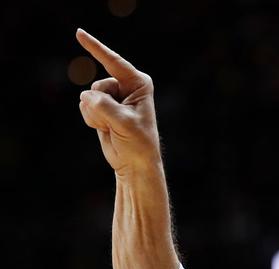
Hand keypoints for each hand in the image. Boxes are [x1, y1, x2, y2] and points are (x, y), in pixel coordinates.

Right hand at [77, 28, 160, 175]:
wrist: (134, 163)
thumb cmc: (138, 143)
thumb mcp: (124, 124)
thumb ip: (105, 107)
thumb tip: (86, 97)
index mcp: (138, 83)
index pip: (114, 62)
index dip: (95, 48)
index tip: (78, 33)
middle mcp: (125, 86)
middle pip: (97, 86)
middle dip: (102, 106)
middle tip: (117, 123)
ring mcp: (111, 96)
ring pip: (87, 97)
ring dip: (96, 115)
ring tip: (113, 127)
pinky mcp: (101, 107)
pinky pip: (84, 107)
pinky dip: (91, 120)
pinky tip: (106, 129)